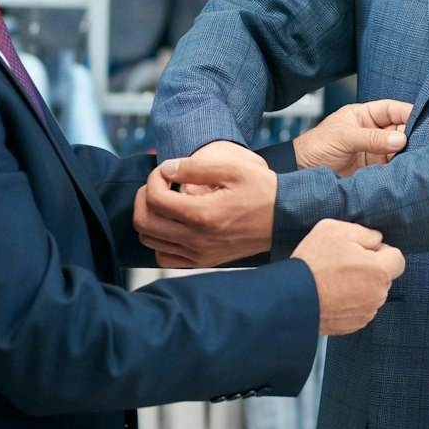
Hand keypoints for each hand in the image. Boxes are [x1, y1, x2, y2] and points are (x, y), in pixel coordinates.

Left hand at [132, 141, 278, 267]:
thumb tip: (166, 169)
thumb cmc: (262, 190)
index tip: (166, 171)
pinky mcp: (203, 262)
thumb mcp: (233, 168)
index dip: (153, 179)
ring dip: (149, 217)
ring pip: (150, 241)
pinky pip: (165, 257)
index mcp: (202, 215)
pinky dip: (160, 240)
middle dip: (144, 197)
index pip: (154, 199)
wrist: (285, 218)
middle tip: (159, 184)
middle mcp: (196, 240)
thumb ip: (194, 167)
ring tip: (165, 201)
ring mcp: (199, 254)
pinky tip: (173, 223)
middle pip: (143, 221)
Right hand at [291, 218, 405, 335]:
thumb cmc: (314, 262)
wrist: (290, 299)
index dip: (382, 251)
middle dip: (369, 268)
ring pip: (370, 293)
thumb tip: (376, 240)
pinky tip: (329, 295)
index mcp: (380, 272)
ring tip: (333, 280)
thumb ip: (365, 233)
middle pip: (383, 277)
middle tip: (342, 263)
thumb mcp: (336, 230)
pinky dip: (348, 302)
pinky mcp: (351, 326)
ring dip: (359, 286)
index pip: (398, 259)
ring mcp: (365, 313)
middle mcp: (378, 296)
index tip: (362, 250)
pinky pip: (358, 308)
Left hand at [294, 99, 411, 175]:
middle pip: (400, 129)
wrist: (302, 175)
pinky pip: (393, 166)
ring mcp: (375, 151)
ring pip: (400, 148)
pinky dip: (402, 167)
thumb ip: (371, 138)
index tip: (422, 118)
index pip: (391, 109)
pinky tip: (409, 167)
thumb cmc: (316, 148)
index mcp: (364, 115)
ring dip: (409, 151)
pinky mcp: (375, 170)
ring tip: (418, 155)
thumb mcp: (343, 137)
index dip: (407, 112)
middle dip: (412, 133)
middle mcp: (373, 132)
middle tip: (425, 140)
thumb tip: (400, 140)